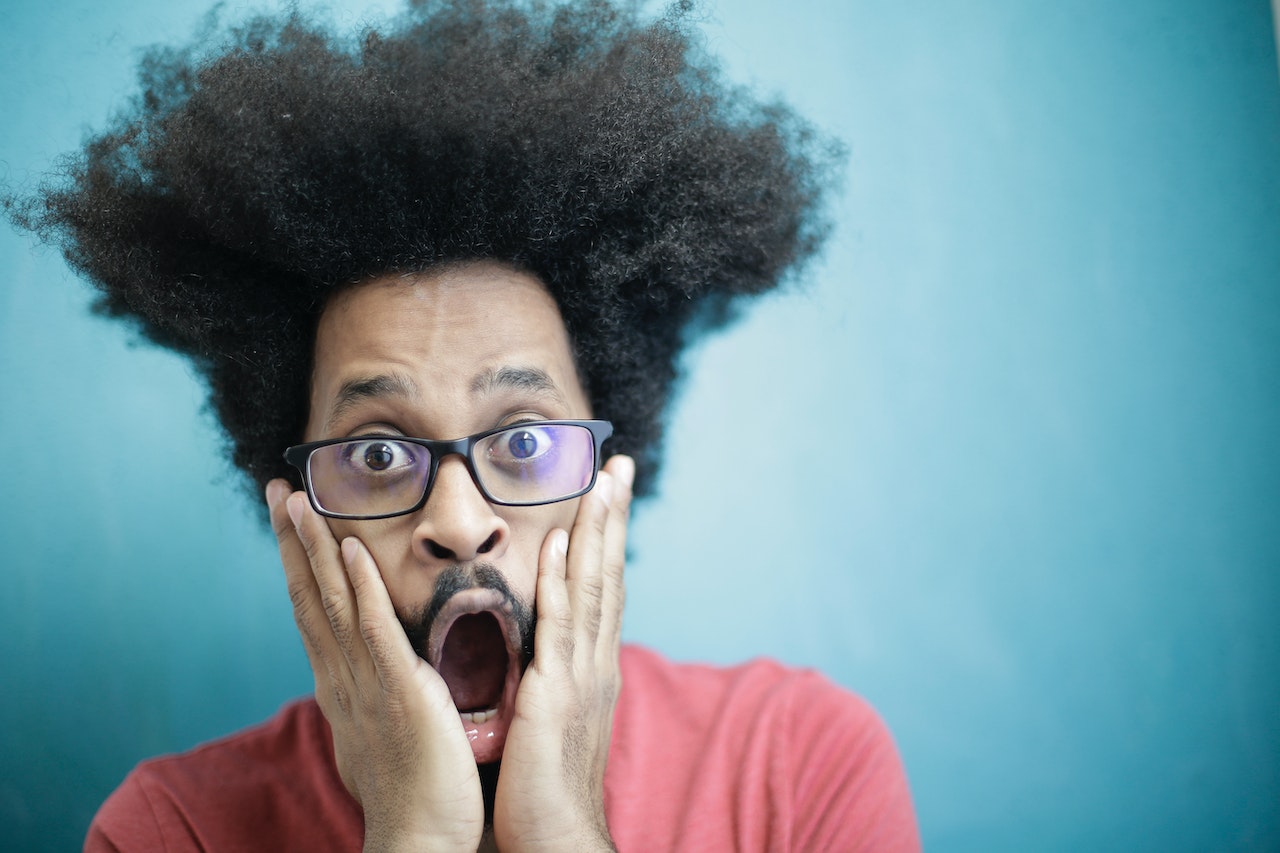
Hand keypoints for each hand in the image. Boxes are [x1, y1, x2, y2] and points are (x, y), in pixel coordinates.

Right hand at [266, 479, 484, 852]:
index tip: (291, 521)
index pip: (315, 612)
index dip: (301, 564)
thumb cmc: (419, 791)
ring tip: (298, 500)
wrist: (422, 841)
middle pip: (310, 598)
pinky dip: (358, 587)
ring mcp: (365, 685)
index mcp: (345, 687)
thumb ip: (385, 694)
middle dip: (293, 543)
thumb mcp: (392, 729)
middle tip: (277, 491)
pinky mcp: (397, 693)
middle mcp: (343, 680)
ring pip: (331, 604)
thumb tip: (385, 673)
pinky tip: (350, 549)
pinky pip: (373, 631)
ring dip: (314, 549)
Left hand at [490, 454, 633, 851]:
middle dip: (613, 518)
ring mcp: (581, 677)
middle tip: (619, 464)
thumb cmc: (545, 788)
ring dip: (598, 533)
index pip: (603, 589)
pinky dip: (565, 583)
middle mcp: (595, 664)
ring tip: (603, 482)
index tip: (607, 493)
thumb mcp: (550, 720)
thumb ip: (550, 679)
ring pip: (593, 589)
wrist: (556, 842)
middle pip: (609, 575)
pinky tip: (564, 546)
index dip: (606, 539)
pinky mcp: (555, 696)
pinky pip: (560, 628)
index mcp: (592, 668)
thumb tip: (540, 651)